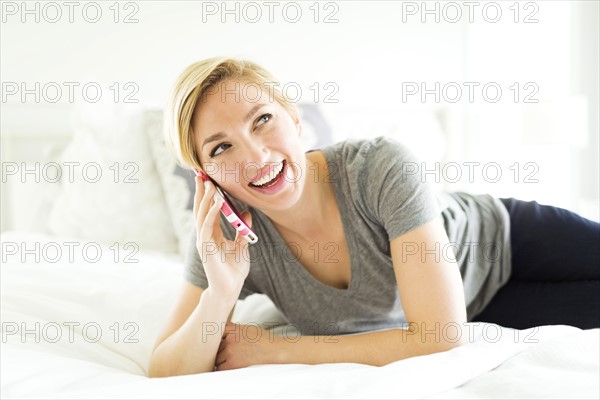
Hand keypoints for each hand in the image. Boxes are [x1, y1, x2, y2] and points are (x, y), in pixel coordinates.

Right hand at [193, 173, 252, 296]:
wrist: (230, 288)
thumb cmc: (233, 270)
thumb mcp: (242, 245)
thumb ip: (242, 229)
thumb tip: (247, 213)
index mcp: (212, 233)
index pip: (207, 209)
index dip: (206, 194)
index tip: (207, 179)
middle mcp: (204, 235)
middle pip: (201, 208)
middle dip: (200, 191)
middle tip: (200, 174)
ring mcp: (203, 241)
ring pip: (202, 214)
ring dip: (206, 198)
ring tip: (209, 183)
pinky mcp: (206, 247)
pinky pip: (208, 226)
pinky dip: (212, 213)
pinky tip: (218, 201)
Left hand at [214, 322, 284, 370]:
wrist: (275, 351)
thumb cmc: (264, 341)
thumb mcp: (248, 328)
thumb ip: (234, 329)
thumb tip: (223, 330)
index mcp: (234, 329)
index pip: (216, 332)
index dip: (217, 339)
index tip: (218, 343)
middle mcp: (230, 339)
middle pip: (216, 347)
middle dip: (220, 351)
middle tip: (230, 354)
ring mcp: (230, 351)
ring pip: (216, 358)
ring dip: (221, 360)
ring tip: (234, 361)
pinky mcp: (232, 364)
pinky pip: (220, 368)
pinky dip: (224, 369)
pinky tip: (233, 367)